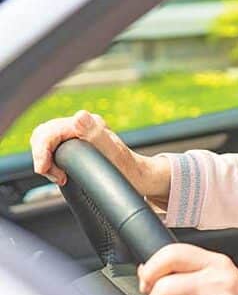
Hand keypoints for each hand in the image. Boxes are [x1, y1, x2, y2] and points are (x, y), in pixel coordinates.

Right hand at [30, 110, 169, 200]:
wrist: (140, 178)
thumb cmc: (131, 169)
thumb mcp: (114, 153)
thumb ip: (97, 135)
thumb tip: (80, 117)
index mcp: (88, 124)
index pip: (49, 131)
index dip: (42, 151)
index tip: (45, 170)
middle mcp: (82, 126)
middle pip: (44, 134)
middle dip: (41, 156)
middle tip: (56, 176)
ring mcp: (78, 134)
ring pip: (46, 141)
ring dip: (46, 160)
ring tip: (60, 176)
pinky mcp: (76, 144)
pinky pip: (53, 148)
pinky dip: (51, 161)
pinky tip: (61, 173)